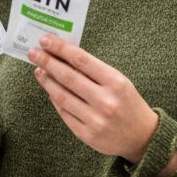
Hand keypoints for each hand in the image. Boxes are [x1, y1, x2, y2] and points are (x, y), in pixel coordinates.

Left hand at [29, 34, 158, 163]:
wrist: (143, 137)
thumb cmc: (128, 103)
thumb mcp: (119, 82)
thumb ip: (95, 71)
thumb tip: (64, 55)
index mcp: (115, 82)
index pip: (82, 60)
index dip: (61, 49)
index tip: (46, 40)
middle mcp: (105, 101)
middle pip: (68, 77)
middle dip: (48, 62)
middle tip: (34, 53)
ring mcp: (95, 119)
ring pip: (62, 96)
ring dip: (47, 81)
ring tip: (38, 70)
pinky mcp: (86, 134)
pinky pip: (64, 113)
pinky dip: (54, 100)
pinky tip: (49, 89)